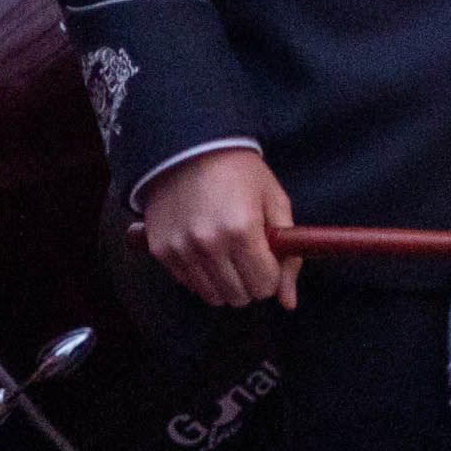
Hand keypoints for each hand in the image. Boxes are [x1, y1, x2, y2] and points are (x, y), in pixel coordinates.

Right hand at [141, 147, 296, 308]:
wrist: (189, 148)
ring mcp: (181, 250)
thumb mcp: (275, 202)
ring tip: (228, 253)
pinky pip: (189, 284)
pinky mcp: (160, 252)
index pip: (264, 285)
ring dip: (226, 282)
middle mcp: (209, 245)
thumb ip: (289, 254)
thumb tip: (289, 303)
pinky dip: (202, 275)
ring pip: (213, 296)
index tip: (269, 261)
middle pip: (240, 296)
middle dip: (251, 282)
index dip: (272, 276)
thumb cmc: (241, 173)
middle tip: (250, 257)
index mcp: (243, 231)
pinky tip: (206, 249)